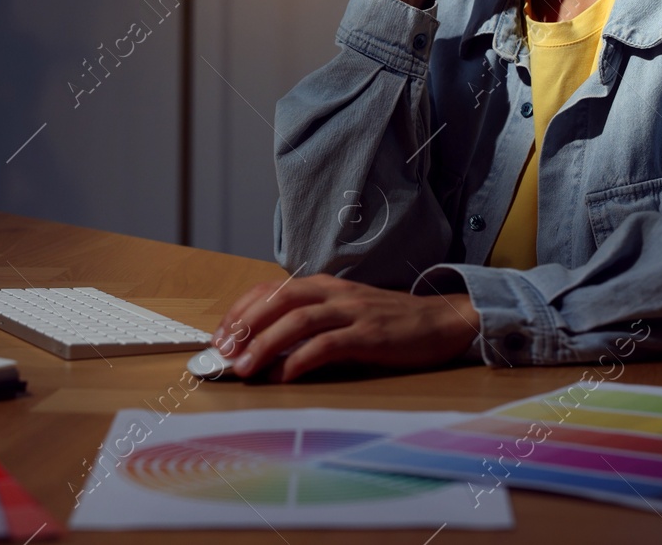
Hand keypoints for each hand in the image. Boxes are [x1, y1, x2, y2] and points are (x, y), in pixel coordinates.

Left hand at [213, 273, 482, 381]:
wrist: (441, 321)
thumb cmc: (388, 323)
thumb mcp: (344, 314)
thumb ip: (310, 324)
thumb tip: (268, 348)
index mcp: (323, 285)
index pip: (271, 290)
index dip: (241, 310)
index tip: (221, 335)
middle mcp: (333, 293)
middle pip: (278, 301)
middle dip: (245, 326)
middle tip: (224, 353)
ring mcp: (352, 311)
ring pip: (297, 321)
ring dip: (265, 344)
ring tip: (245, 369)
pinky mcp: (369, 334)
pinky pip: (327, 344)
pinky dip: (301, 359)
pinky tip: (285, 375)